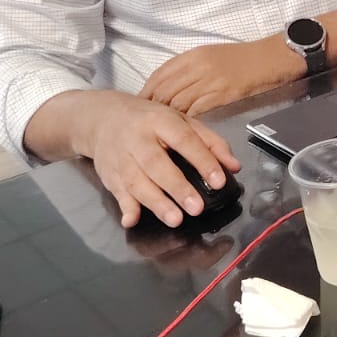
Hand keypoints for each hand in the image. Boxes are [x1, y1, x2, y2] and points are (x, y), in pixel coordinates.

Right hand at [76, 91, 240, 228]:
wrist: (102, 117)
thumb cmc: (149, 121)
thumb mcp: (181, 121)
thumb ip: (210, 142)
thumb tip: (233, 167)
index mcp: (160, 120)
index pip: (184, 140)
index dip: (202, 160)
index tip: (219, 180)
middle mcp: (137, 138)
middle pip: (156, 164)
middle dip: (177, 187)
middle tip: (196, 207)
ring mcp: (121, 158)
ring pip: (137, 181)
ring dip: (156, 202)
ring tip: (175, 219)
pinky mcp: (110, 175)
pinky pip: (117, 193)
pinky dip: (125, 207)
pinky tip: (132, 220)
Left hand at [140, 40, 297, 117]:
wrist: (269, 58)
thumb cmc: (241, 58)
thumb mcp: (210, 55)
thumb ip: (188, 69)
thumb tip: (169, 86)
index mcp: (192, 56)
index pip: (159, 75)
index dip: (147, 92)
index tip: (140, 105)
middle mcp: (197, 67)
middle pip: (164, 90)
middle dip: (152, 108)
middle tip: (145, 123)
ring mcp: (209, 81)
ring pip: (178, 103)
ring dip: (168, 118)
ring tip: (161, 130)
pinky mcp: (222, 94)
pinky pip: (197, 111)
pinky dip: (186, 121)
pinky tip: (182, 130)